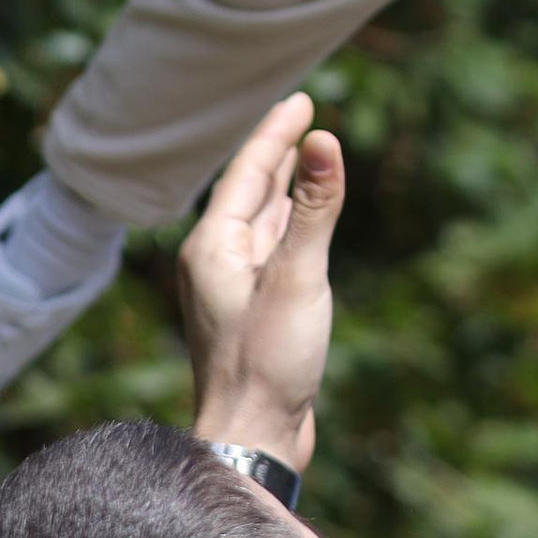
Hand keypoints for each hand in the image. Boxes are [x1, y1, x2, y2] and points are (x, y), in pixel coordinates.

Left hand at [177, 94, 345, 471]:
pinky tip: (298, 221)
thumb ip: (315, 210)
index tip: (302, 100)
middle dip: (275, 152)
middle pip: (248, 191)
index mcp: (212, 247)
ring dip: (282, 187)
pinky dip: (288, 225)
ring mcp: (231, 288)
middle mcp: (214, 261)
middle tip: (301, 115)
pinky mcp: (251, 311)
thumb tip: (324, 141)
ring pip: (259, 221)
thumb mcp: (299, 278)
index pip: (247, 172)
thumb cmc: (268, 361)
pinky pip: (269, 250)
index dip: (275, 133)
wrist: (252, 437)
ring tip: (302, 155)